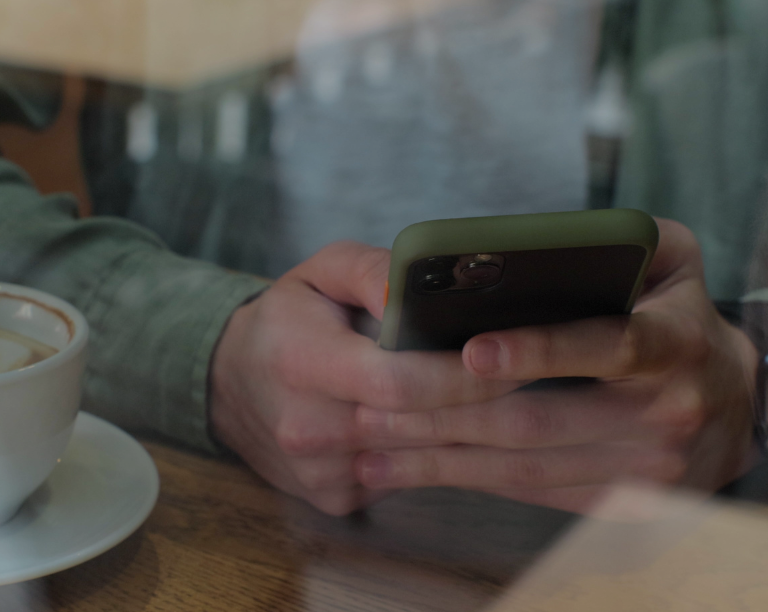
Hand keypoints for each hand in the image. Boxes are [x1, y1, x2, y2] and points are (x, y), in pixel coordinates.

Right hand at [209, 241, 520, 514]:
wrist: (227, 381)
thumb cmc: (286, 320)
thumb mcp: (320, 271)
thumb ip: (371, 269)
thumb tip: (417, 285)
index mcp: (303, 363)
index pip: (399, 382)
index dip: (464, 375)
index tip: (514, 356)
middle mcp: (307, 428)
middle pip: (420, 427)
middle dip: (487, 405)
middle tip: (540, 379)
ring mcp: (318, 472)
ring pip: (420, 460)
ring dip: (472, 436)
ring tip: (516, 403)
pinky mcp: (332, 497)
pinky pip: (404, 481)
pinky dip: (435, 456)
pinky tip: (459, 431)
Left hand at [353, 219, 759, 512]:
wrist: (733, 402)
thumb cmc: (675, 313)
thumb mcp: (672, 257)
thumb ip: (621, 237)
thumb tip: (532, 242)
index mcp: (677, 342)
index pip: (607, 346)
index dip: (539, 351)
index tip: (471, 350)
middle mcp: (669, 412)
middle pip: (541, 421)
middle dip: (449, 415)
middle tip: (374, 405)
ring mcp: (648, 469)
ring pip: (526, 468)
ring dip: (442, 458)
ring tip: (371, 445)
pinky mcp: (624, 504)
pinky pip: (532, 495)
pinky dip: (468, 482)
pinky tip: (413, 471)